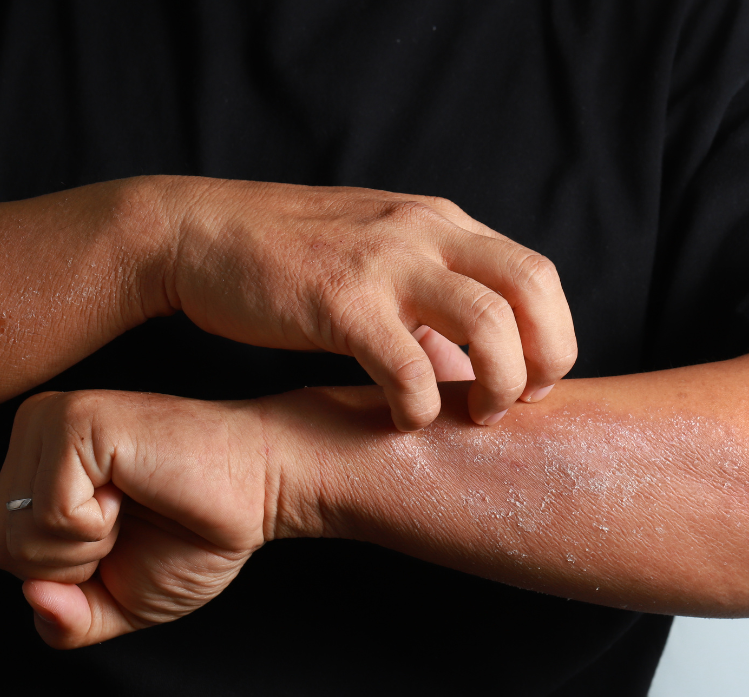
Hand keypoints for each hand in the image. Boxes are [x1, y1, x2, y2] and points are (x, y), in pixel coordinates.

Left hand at [0, 390, 317, 647]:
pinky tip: (133, 492)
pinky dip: (97, 526)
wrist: (263, 492)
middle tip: (130, 524)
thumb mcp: (120, 600)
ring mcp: (52, 419)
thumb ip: (65, 620)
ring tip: (133, 505)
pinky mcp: (78, 422)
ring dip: (88, 546)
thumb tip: (32, 596)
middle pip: (1, 546)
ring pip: (20, 532)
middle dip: (72, 566)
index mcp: (36, 459)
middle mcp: (34, 427)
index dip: (65, 575)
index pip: (1, 550)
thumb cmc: (199, 532)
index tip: (122, 537)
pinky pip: (51, 514)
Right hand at [157, 179, 576, 429]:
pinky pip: (411, 366)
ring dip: (497, 383)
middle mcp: (424, 233)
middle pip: (533, 288)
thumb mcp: (376, 258)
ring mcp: (384, 263)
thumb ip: (428, 301)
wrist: (196, 234)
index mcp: (440, 223)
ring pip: (489, 324)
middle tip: (517, 403)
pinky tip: (404, 421)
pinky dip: (422, 406)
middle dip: (545, 357)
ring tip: (474, 416)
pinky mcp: (340, 301)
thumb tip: (466, 365)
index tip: (533, 381)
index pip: (536, 273)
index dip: (551, 334)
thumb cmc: (287, 259)